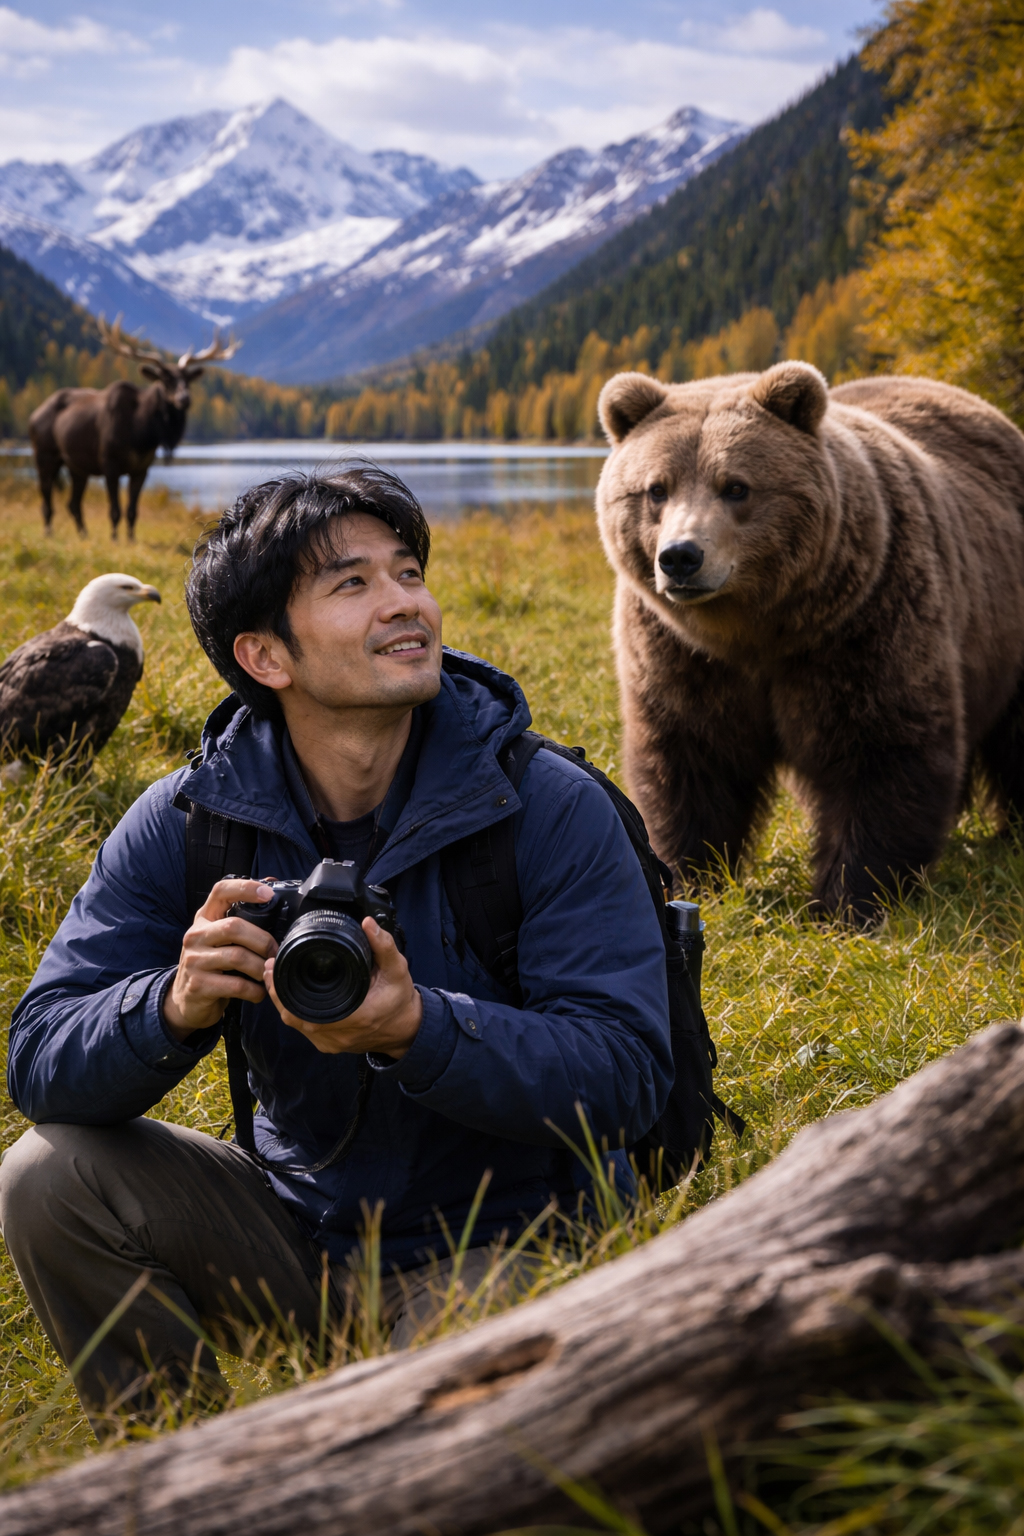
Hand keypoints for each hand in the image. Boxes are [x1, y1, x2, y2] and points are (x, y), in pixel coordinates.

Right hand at [163, 878, 278, 1041]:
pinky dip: (254, 990)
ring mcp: (194, 960)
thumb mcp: (221, 940)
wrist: (186, 1002)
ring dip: (261, 967)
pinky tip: (258, 992)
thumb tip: (270, 890)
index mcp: (204, 918)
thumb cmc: (213, 966)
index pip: (220, 891)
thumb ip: (242, 921)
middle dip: (263, 940)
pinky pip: (236, 985)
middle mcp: (195, 935)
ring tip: (268, 974)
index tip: (268, 893)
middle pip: (234, 927)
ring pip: (237, 957)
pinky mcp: (198, 985)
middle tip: (275, 953)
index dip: (244, 888)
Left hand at [265, 917, 422, 1056]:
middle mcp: (338, 1034)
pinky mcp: (328, 1044)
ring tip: (274, 977)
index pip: (307, 1008)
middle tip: (269, 967)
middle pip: (293, 1016)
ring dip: (283, 1002)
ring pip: (296, 1024)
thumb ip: (383, 945)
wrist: (406, 1029)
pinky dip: (294, 1012)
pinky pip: (303, 1029)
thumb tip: (368, 923)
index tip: (274, 968)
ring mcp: (331, 1042)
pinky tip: (288, 995)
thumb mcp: (397, 969)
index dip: (284, 991)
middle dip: (277, 992)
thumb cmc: (400, 999)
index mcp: (354, 1016)